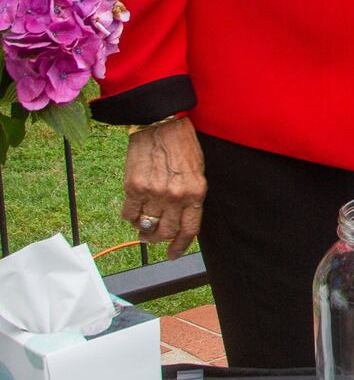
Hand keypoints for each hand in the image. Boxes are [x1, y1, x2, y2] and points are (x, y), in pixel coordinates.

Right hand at [120, 118, 205, 258]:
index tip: (173, 254)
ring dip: (144, 231)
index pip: (189, 230)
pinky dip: (130, 219)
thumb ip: (192, 197)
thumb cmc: (182, 146)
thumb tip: (182, 220)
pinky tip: (133, 214)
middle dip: (159, 239)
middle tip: (153, 238)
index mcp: (196, 193)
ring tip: (142, 229)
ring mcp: (154, 193)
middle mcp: (175, 196)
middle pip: (166, 232)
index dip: (180, 246)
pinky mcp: (133, 187)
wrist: (161, 124)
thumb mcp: (198, 172)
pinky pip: (129, 215)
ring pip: (146, 226)